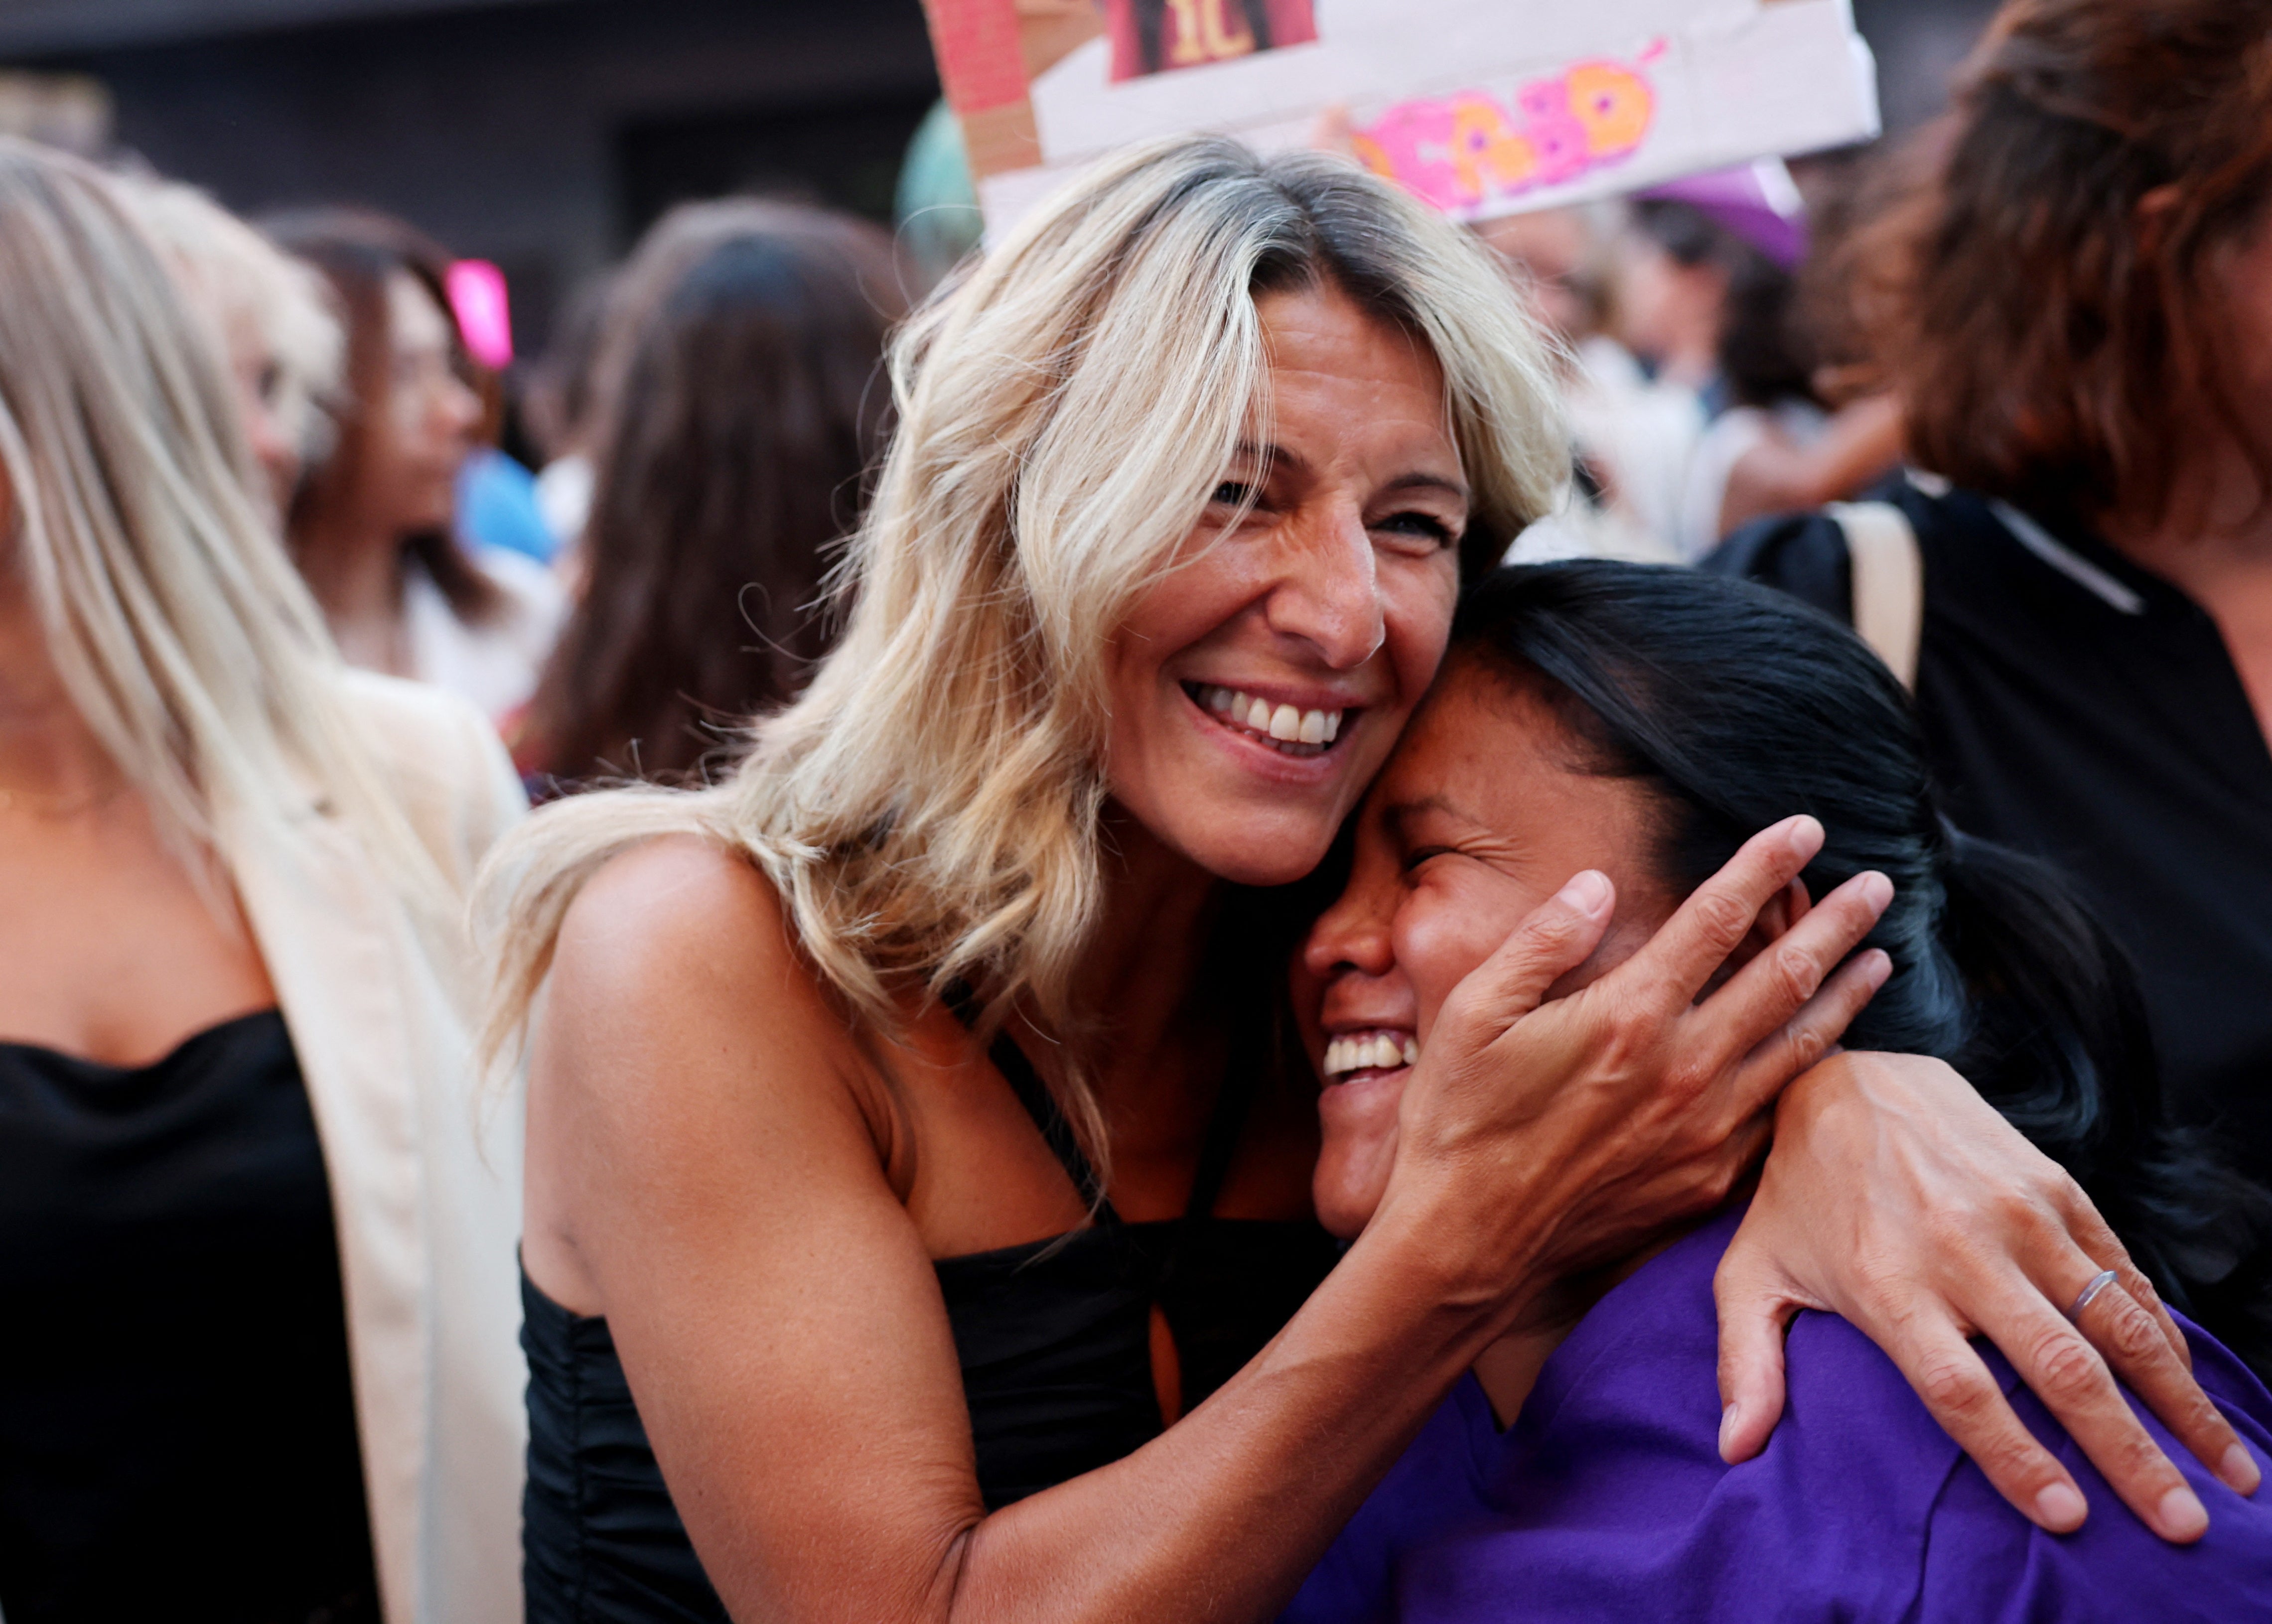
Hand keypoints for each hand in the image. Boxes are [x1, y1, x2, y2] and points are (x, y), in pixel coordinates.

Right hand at [1381, 815, 1892, 1311]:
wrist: (1468, 1243)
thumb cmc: (1458, 1121)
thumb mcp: (1473, 1013)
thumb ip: (1542, 941)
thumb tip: (1599, 885)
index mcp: (1628, 1015)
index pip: (1717, 918)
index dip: (1765, 865)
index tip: (1805, 828)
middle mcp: (1683, 1068)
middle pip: (1784, 977)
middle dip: (1838, 924)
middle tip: (1878, 887)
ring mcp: (1705, 1129)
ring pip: (1800, 1048)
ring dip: (1847, 997)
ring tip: (1881, 961)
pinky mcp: (1707, 1177)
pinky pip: (1777, 1113)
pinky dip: (1811, 1073)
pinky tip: (1826, 1056)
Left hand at [1715, 1051, 2263, 1542]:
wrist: (1840, 1078)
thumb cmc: (1793, 1193)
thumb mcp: (1750, 1270)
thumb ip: (1745, 1360)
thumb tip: (1734, 1448)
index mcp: (1889, 1285)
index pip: (1963, 1391)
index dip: (2016, 1457)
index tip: (2067, 1518)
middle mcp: (1961, 1251)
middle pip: (2062, 1371)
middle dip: (2132, 1455)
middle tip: (2183, 1524)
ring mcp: (2017, 1215)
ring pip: (2117, 1324)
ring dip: (2181, 1402)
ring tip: (2228, 1470)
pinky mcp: (2053, 1186)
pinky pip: (2121, 1271)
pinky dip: (2164, 1332)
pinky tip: (2193, 1382)